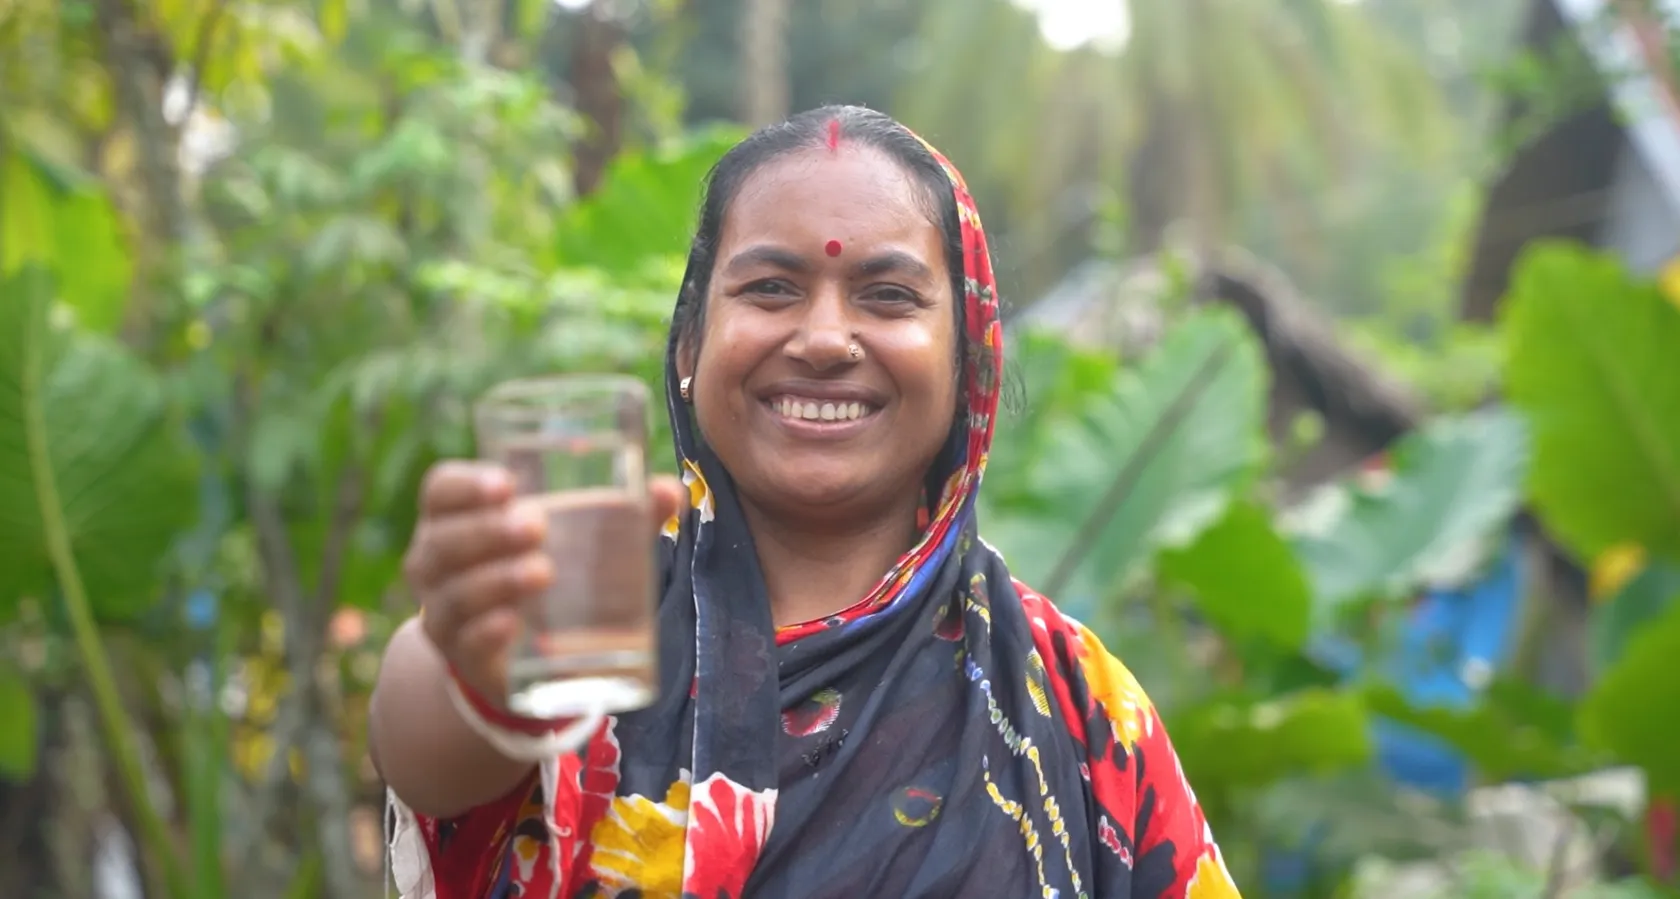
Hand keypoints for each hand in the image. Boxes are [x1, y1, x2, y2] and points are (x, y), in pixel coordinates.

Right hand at [402, 460, 686, 707]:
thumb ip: (621, 513)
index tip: (507, 483)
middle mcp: (437, 562)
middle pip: (444, 541)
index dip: (465, 485)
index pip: (442, 490)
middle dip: (487, 531)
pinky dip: (485, 633)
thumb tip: (668, 490)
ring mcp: (444, 612)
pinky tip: (510, 625)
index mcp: (457, 518)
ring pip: (454, 594)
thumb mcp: (574, 537)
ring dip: (495, 581)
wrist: (516, 650)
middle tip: (536, 526)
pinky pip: (465, 644)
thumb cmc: (542, 566)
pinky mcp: (464, 657)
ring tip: (542, 572)